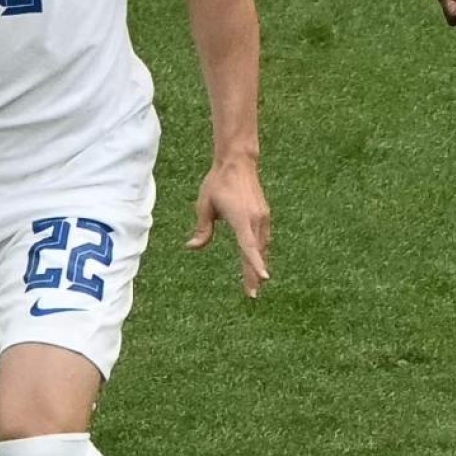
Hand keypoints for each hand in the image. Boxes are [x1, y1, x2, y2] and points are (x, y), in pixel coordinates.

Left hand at [187, 157, 270, 297]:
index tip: (263, 279)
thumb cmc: (218, 182)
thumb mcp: (204, 205)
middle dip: (254, 273)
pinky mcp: (264, 213)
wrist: (237, 161)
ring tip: (255, 281)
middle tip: (251, 294)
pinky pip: (263, 237)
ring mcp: (262, 216)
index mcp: (241, 218)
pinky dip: (260, 250)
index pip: (249, 247)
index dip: (255, 264)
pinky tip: (257, 258)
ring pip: (262, 246)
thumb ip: (202, 228)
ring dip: (258, 263)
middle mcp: (256, 219)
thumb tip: (192, 246)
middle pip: (257, 252)